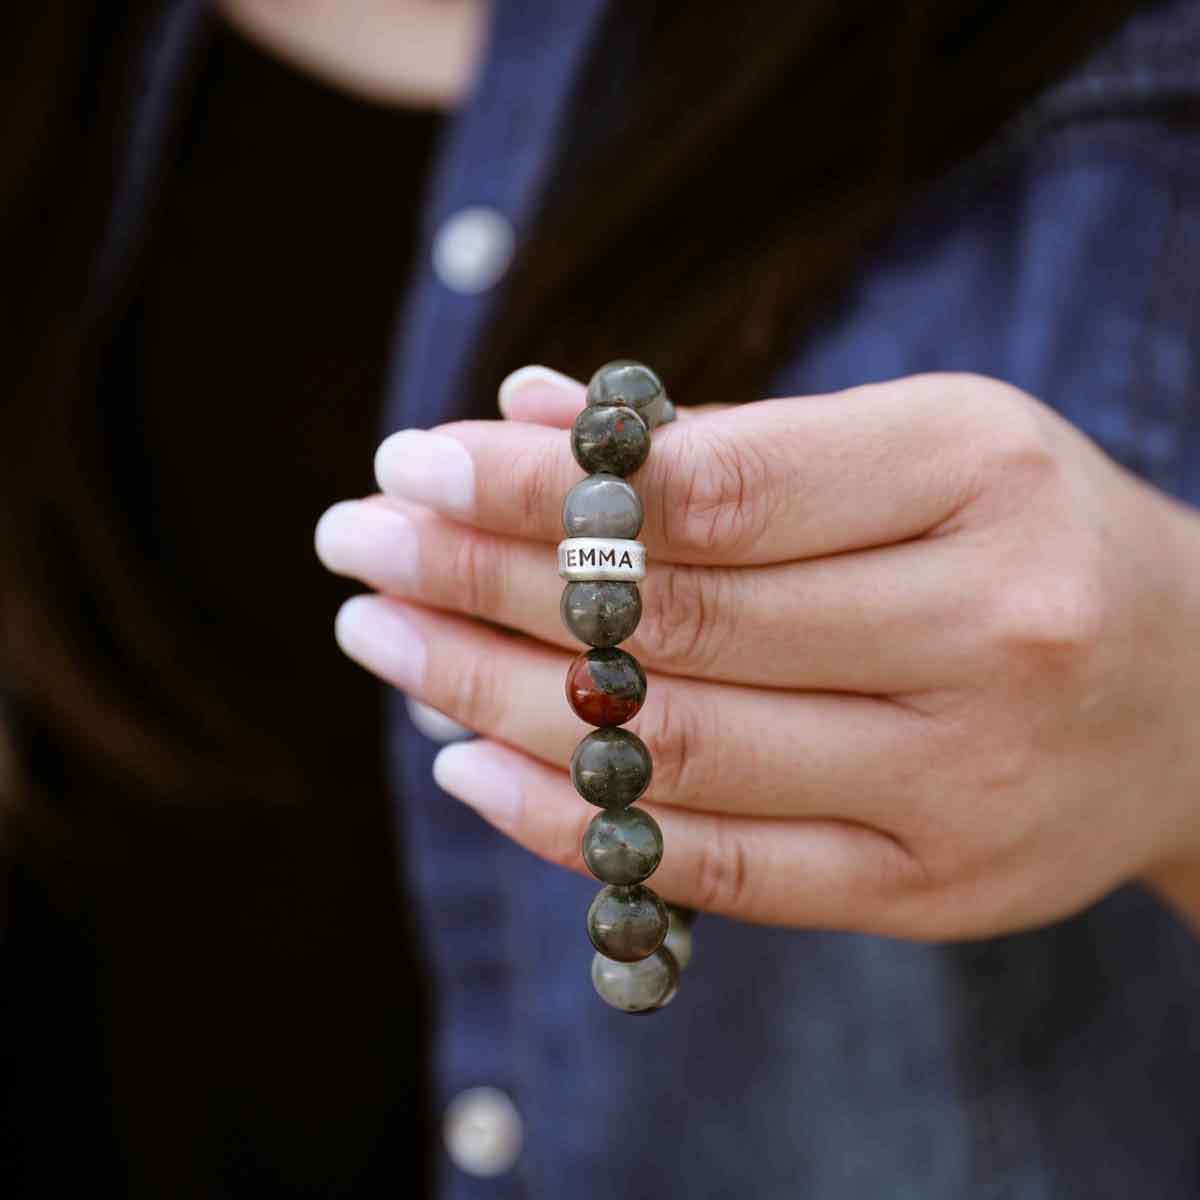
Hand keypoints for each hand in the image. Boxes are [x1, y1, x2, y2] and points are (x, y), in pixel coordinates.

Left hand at [315, 367, 1199, 937]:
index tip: (411, 464)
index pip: (714, 486)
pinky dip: (575, 822)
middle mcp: (985, 631)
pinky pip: (719, 868)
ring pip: (679, 751)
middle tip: (358, 546)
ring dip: (495, 698)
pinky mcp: (931, 889)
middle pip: (675, 620)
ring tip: (385, 643)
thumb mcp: (912, 443)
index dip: (539, 482)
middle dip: (483, 581)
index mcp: (977, 477)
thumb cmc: (1023, 536)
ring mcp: (963, 782)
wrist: (1194, 693)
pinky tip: (467, 764)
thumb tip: (527, 414)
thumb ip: (723, 439)